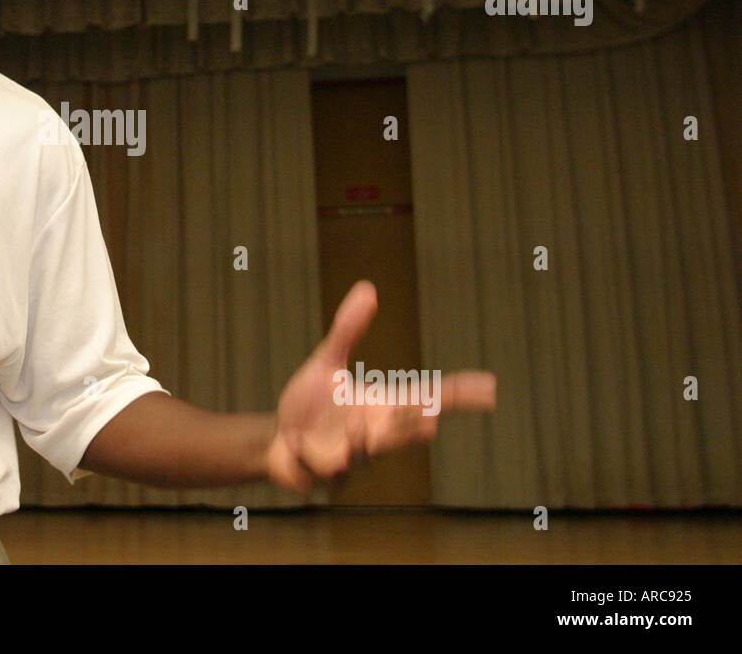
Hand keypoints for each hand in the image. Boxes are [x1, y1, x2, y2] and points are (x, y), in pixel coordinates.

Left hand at [266, 280, 496, 491]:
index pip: (426, 401)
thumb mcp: (326, 362)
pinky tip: (294, 441)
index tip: (489, 387)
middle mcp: (372, 436)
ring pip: (363, 456)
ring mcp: (348, 459)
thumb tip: (368, 289)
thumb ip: (347, 331)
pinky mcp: (318, 475)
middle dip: (413, 427)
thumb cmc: (311, 404)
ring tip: (358, 424)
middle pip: (404, 434)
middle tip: (430, 417)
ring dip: (361, 442)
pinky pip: (316, 468)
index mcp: (382, 408)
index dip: (458, 396)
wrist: (275, 438)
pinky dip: (307, 455)